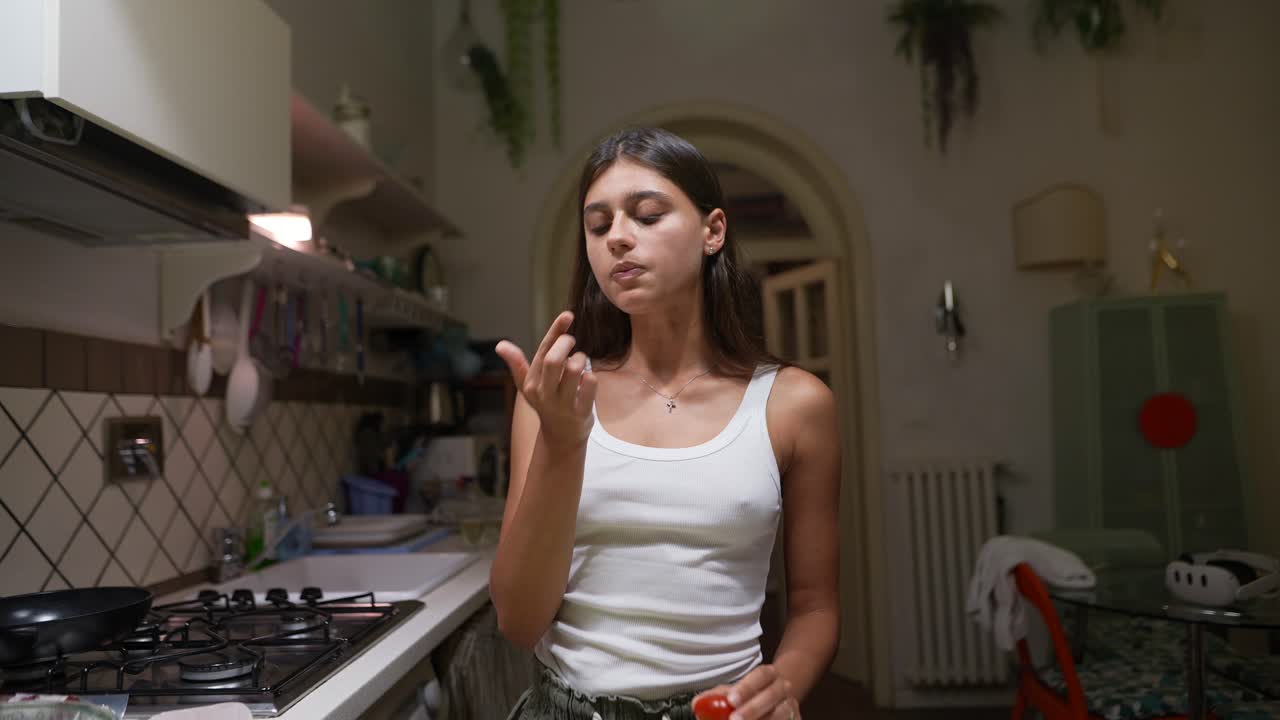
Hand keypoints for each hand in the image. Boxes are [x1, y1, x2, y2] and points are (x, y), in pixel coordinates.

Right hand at [495, 311, 596, 448]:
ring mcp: (562, 403)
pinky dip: (591, 376)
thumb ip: (517, 364)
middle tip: (572, 343)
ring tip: (579, 362)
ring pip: (575, 369)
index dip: (556, 330)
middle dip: (566, 344)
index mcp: (531, 383)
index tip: (568, 315)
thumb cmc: (546, 403)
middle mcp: (544, 393)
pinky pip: (590, 384)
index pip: (542, 351)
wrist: (561, 437)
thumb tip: (500, 345)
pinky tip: (588, 379)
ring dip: (581, 359)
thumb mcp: (528, 386)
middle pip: (554, 360)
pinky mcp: (580, 412)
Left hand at [692, 665, 799, 719]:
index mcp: (768, 675)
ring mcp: (791, 706)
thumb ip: (717, 696)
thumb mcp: (735, 691)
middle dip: (753, 709)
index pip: (760, 675)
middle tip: (734, 719)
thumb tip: (698, 704)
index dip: (747, 687)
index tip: (731, 700)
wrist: (780, 699)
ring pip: (782, 713)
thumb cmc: (751, 695)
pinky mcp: (797, 719)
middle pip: (771, 696)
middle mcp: (783, 688)